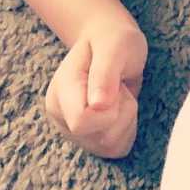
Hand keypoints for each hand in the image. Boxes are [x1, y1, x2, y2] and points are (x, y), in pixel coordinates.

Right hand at [45, 15, 147, 158]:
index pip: (82, 122)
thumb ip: (105, 73)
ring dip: (126, 120)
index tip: (116, 86)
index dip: (109, 110)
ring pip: (110, 147)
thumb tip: (98, 106)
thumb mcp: (114, 45)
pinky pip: (116, 149)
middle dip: (122, 112)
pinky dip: (127, 130)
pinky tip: (121, 109)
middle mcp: (61, 117)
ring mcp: (74, 132)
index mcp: (61, 92)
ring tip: (118, 94)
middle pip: (100, 139)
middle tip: (118, 86)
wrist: (109, 41)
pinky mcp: (90, 140)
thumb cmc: (112, 39)